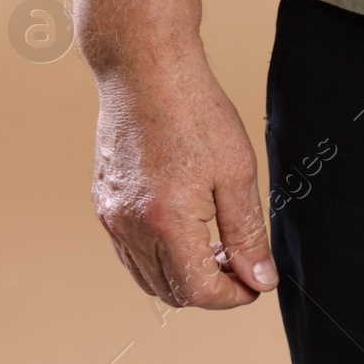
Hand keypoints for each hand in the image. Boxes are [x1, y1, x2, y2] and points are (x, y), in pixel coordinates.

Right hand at [91, 54, 278, 308]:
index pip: (198, 290)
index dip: (232, 295)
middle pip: (170, 291)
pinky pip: (130, 251)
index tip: (256, 283)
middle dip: (211, 287)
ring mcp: (111, 216)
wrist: (146, 68)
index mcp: (165, 222)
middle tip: (242, 262)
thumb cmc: (194, 109)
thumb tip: (260, 277)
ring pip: (147, 275)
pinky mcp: (103, 201)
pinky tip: (188, 228)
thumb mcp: (237, 171)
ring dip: (183, 274)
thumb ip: (247, 232)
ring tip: (218, 245)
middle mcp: (129, 226)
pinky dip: (159, 255)